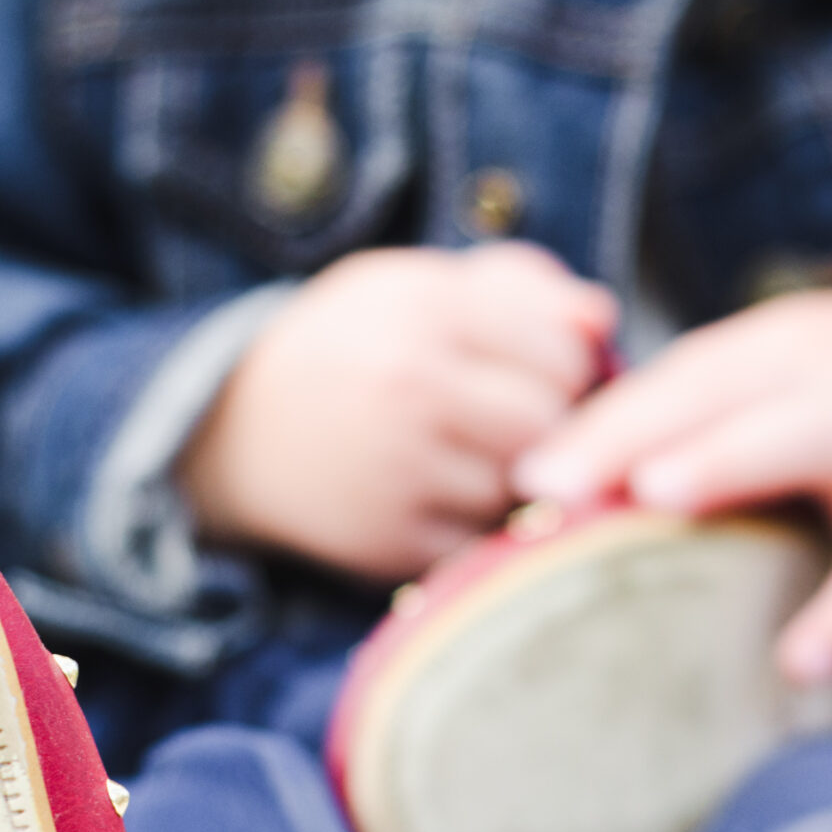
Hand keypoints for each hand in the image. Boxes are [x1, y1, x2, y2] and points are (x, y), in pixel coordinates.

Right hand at [181, 244, 615, 581]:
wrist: (230, 430)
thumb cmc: (350, 347)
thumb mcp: (414, 288)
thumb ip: (515, 287)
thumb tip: (601, 319)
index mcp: (425, 308)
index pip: (562, 353)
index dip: (566, 368)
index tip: (539, 374)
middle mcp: (410, 386)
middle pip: (549, 425)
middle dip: (547, 427)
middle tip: (514, 423)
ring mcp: (397, 470)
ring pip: (520, 488)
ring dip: (513, 480)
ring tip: (472, 457)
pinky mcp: (388, 542)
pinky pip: (480, 544)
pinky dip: (475, 528)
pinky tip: (441, 498)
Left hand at [514, 291, 831, 682]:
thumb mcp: (794, 377)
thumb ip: (702, 417)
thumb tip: (571, 490)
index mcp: (775, 347)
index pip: (675, 376)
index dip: (598, 421)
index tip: (524, 476)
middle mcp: (824, 375)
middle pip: (717, 392)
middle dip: (631, 432)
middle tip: (548, 486)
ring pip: (802, 439)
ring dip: (728, 461)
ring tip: (657, 499)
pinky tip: (800, 662)